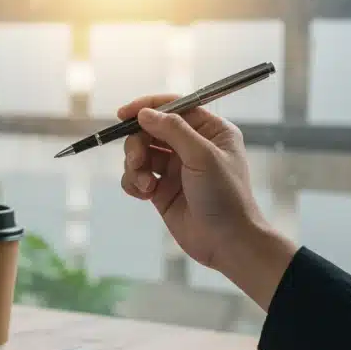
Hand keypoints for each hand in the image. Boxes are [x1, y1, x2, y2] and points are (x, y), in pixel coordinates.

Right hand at [118, 96, 265, 270]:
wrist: (226, 242)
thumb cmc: (225, 197)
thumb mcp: (203, 156)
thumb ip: (174, 131)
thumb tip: (145, 113)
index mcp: (210, 131)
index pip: (174, 107)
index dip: (148, 107)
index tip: (124, 114)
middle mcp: (191, 146)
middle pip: (151, 130)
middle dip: (138, 143)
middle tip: (137, 160)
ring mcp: (175, 168)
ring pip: (140, 153)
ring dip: (135, 166)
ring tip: (145, 184)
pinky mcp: (161, 190)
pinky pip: (136, 176)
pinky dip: (133, 182)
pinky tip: (144, 193)